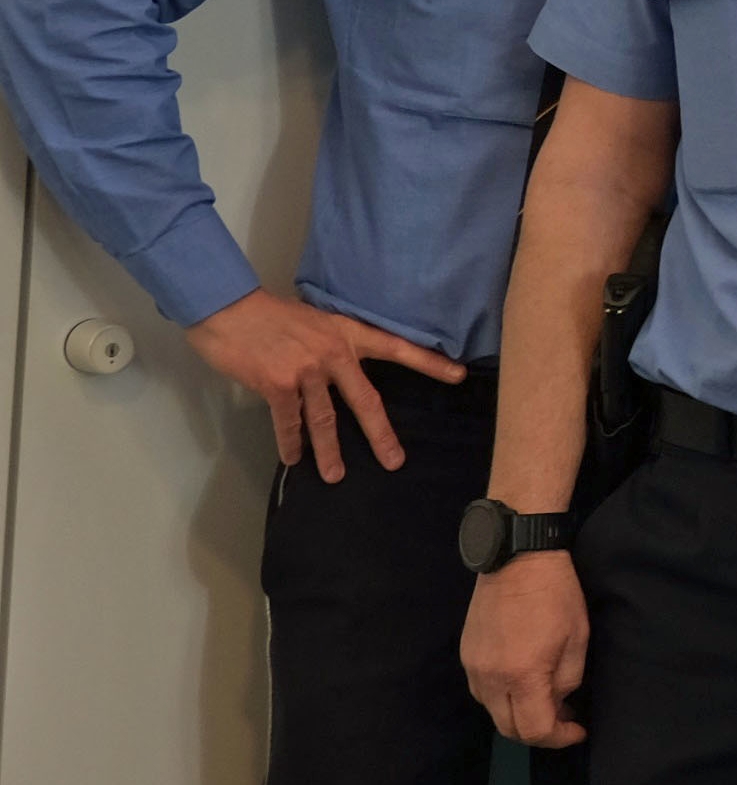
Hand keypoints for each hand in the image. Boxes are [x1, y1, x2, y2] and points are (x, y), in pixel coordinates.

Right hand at [182, 288, 463, 480]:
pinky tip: (293, 458)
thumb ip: (334, 344)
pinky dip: (290, 442)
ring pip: (325, 419)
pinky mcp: (278, 384)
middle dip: (380, 434)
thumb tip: (343, 371)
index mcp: (348, 334)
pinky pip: (288, 421)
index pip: (397, 347)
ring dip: (329, 451)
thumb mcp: (315, 320)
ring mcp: (306, 370)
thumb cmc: (270, 315)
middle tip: (395, 461)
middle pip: (365, 400)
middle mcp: (334, 353)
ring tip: (335, 476)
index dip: (429, 362)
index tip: (459, 375)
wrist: (228, 308)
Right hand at [461, 553, 589, 747]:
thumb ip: (566, 681)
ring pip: (492, 711)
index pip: (534, 730)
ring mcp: (472, 667)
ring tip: (546, 700)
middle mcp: (490, 678)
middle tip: (564, 719)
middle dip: (538, 732)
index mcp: (522, 675)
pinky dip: (503, 697)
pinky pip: (482, 691)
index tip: (578, 730)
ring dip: (518, 715)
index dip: (559, 738)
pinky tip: (523, 683)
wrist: (517, 558)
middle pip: (508, 728)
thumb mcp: (577, 639)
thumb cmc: (556, 595)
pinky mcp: (466, 655)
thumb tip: (557, 703)